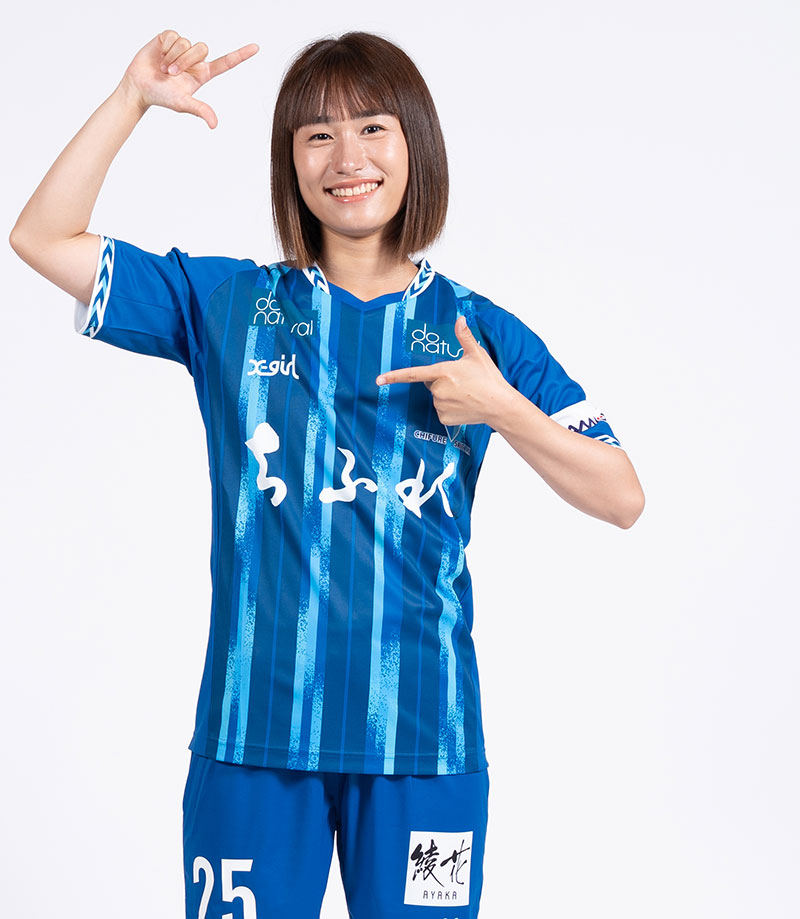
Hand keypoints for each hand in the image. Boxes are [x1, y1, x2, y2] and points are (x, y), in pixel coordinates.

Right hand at [119, 30, 259, 128]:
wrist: (140, 87)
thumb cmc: (162, 97)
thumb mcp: (183, 104)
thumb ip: (200, 110)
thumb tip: (214, 124)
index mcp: (203, 73)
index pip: (226, 63)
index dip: (241, 55)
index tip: (256, 48)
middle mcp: (195, 59)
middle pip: (202, 48)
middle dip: (185, 61)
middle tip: (172, 74)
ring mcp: (182, 47)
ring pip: (187, 42)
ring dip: (173, 57)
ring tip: (164, 69)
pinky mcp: (169, 38)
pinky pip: (173, 36)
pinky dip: (165, 48)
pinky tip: (159, 56)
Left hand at [376, 315, 512, 427]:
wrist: (499, 404)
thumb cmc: (489, 378)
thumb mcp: (476, 355)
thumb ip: (464, 337)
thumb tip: (459, 319)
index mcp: (443, 371)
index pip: (413, 374)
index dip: (394, 377)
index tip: (379, 380)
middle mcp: (438, 389)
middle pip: (431, 383)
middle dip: (441, 381)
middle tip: (462, 381)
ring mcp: (441, 405)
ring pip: (437, 397)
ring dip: (446, 395)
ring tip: (466, 393)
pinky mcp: (445, 418)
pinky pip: (442, 411)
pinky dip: (450, 409)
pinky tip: (464, 405)